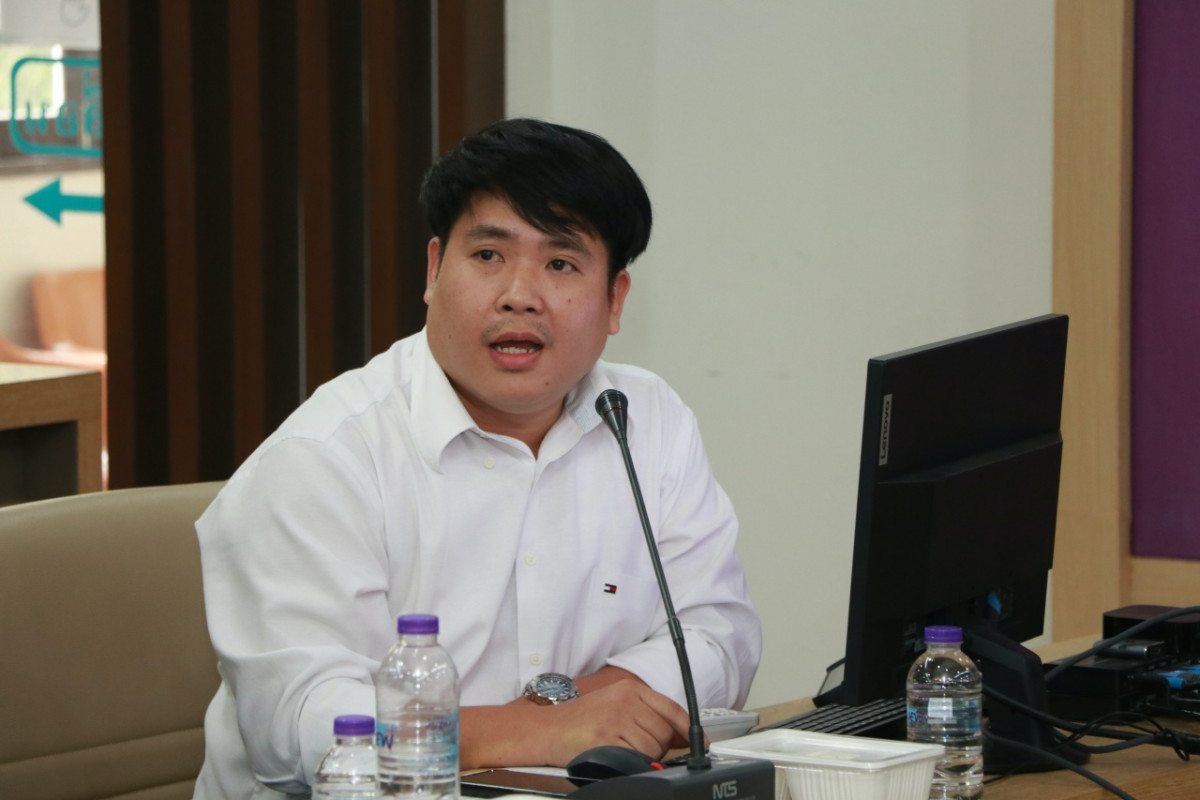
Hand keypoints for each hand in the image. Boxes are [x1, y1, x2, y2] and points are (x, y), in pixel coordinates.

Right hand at [460, 678, 690, 768]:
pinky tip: (616, 755)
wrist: (546, 729)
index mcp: (630, 689)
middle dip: (657, 745)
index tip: (697, 740)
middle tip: (634, 745)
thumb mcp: (614, 705)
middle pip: (665, 731)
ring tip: (621, 749)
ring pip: (654, 747)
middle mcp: (626, 700)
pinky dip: (632, 762)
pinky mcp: (608, 738)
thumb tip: (681, 734)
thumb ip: (645, 714)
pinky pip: (637, 757)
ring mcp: (617, 719)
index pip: (671, 708)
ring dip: (644, 755)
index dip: (687, 727)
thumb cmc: (579, 721)